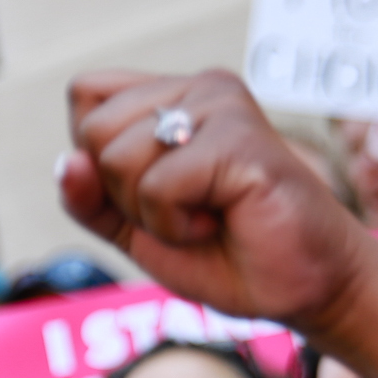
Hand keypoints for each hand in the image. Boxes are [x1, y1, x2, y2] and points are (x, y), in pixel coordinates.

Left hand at [61, 71, 371, 329]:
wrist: (308, 288)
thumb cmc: (231, 255)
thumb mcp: (139, 232)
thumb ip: (92, 200)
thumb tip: (69, 163)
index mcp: (174, 96)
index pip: (85, 98)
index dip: (97, 163)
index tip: (154, 196)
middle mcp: (198, 89)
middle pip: (93, 129)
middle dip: (123, 194)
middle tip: (185, 211)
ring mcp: (220, 106)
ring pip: (118, 157)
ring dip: (153, 214)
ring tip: (208, 216)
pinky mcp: (239, 138)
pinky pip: (159, 185)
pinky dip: (177, 225)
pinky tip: (223, 221)